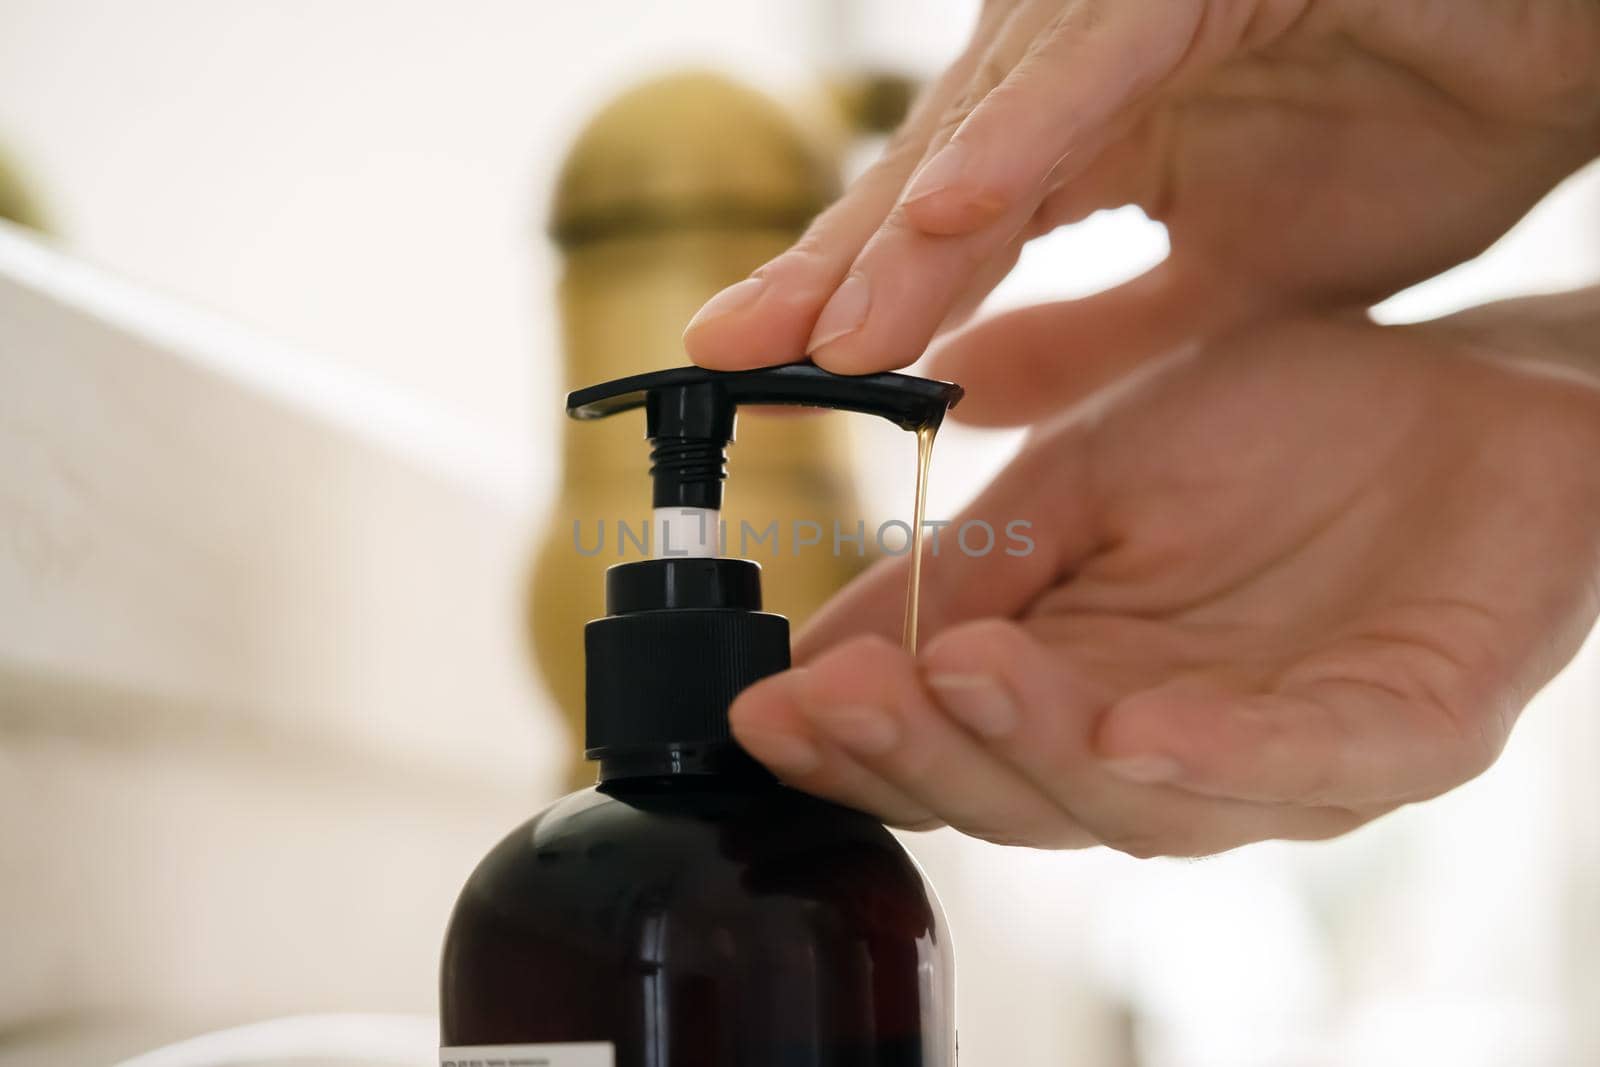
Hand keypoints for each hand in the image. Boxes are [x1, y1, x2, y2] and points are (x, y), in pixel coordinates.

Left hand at [683, 0, 1599, 379]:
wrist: (1567, 46)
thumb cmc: (1418, 126)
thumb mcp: (1230, 285)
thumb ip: (1096, 338)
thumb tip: (966, 398)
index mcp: (1090, 133)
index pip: (947, 232)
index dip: (852, 302)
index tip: (762, 372)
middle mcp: (1090, 64)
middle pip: (937, 180)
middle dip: (832, 272)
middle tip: (727, 355)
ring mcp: (1140, 11)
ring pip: (995, 125)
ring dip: (908, 232)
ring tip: (824, 330)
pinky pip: (1106, 57)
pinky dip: (1029, 133)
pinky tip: (952, 211)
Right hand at [726, 293, 1599, 854]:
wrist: (1465, 380)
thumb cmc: (1275, 431)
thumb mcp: (1081, 480)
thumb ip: (967, 565)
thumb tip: (809, 644)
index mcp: (1085, 693)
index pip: (953, 754)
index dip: (856, 744)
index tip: (760, 705)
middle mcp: (1174, 751)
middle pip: (1026, 803)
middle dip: (922, 752)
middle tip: (836, 695)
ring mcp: (1291, 756)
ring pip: (1144, 805)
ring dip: (1036, 747)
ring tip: (951, 674)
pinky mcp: (1410, 731)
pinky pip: (1307, 763)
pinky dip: (1210, 755)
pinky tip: (1126, 723)